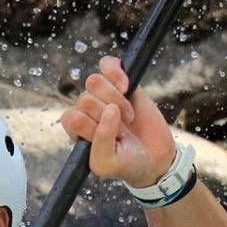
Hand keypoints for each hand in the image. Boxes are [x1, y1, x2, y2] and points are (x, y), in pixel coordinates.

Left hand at [61, 55, 176, 186]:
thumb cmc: (126, 163)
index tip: (112, 139)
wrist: (154, 157)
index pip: (72, 118)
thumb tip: (109, 109)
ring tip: (128, 115)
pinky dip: (116, 72)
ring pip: (94, 82)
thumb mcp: (107, 164)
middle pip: (85, 99)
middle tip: (124, 131)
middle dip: (109, 117)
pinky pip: (106, 63)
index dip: (93, 127)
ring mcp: (101, 94)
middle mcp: (85, 110)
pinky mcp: (118, 80)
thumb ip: (100, 141)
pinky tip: (127, 86)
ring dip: (115, 99)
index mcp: (75, 130)